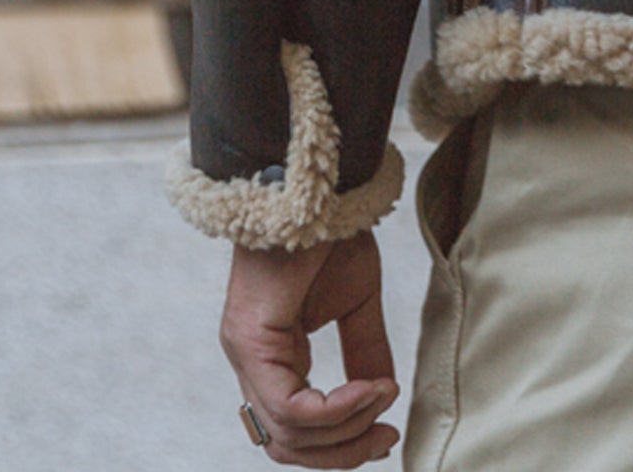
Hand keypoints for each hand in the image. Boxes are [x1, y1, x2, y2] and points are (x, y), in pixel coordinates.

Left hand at [220, 230, 400, 467]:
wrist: (317, 188)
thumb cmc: (330, 232)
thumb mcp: (356, 300)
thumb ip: (364, 349)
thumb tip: (381, 398)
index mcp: (272, 356)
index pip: (294, 429)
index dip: (340, 445)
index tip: (386, 435)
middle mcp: (251, 363)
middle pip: (286, 445)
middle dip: (342, 452)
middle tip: (386, 438)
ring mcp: (246, 353)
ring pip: (287, 433)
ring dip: (344, 429)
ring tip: (382, 400)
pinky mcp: (251, 341)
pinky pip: (289, 405)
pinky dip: (335, 409)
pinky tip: (368, 391)